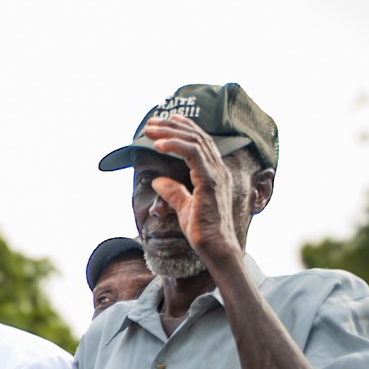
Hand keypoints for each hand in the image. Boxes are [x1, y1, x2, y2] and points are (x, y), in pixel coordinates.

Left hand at [140, 115, 241, 266]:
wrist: (215, 247)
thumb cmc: (202, 231)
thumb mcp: (183, 207)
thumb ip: (172, 192)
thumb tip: (157, 180)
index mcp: (214, 173)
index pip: (201, 143)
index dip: (185, 129)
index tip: (167, 121)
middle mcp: (218, 170)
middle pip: (196, 138)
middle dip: (172, 127)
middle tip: (151, 122)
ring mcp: (216, 174)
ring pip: (194, 142)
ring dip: (170, 133)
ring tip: (150, 130)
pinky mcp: (210, 182)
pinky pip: (193, 155)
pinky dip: (175, 146)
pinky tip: (159, 145)